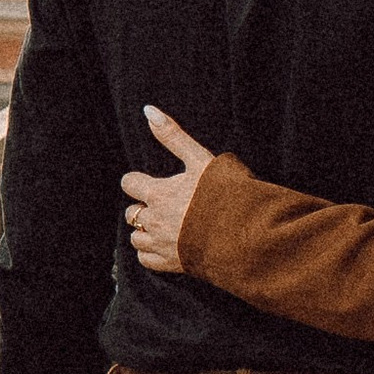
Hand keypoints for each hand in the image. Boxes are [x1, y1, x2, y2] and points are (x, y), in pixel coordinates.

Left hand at [122, 106, 215, 272]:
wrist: (243, 233)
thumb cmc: (223, 194)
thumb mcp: (200, 158)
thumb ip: (173, 136)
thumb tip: (148, 110)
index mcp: (158, 193)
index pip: (130, 183)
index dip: (138, 181)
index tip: (150, 182)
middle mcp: (154, 220)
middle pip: (131, 212)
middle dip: (142, 207)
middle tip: (163, 204)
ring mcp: (160, 244)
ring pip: (136, 237)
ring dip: (144, 230)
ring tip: (164, 225)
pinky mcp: (170, 263)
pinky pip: (146, 260)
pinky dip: (150, 253)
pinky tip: (164, 245)